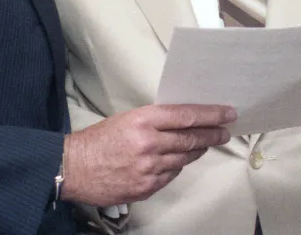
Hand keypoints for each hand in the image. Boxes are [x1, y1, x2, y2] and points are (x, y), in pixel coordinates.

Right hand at [61, 104, 235, 206]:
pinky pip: (171, 174)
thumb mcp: (127, 119)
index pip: (186, 116)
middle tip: (225, 131)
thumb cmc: (97, 141)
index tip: (227, 113)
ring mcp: (149, 168)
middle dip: (212, 134)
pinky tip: (178, 160)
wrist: (73, 168)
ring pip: (184, 158)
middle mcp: (149, 144)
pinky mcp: (147, 187)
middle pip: (191, 138)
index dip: (210, 114)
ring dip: (197, 150)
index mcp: (143, 121)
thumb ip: (154, 122)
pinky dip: (177, 166)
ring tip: (205, 144)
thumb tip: (181, 123)